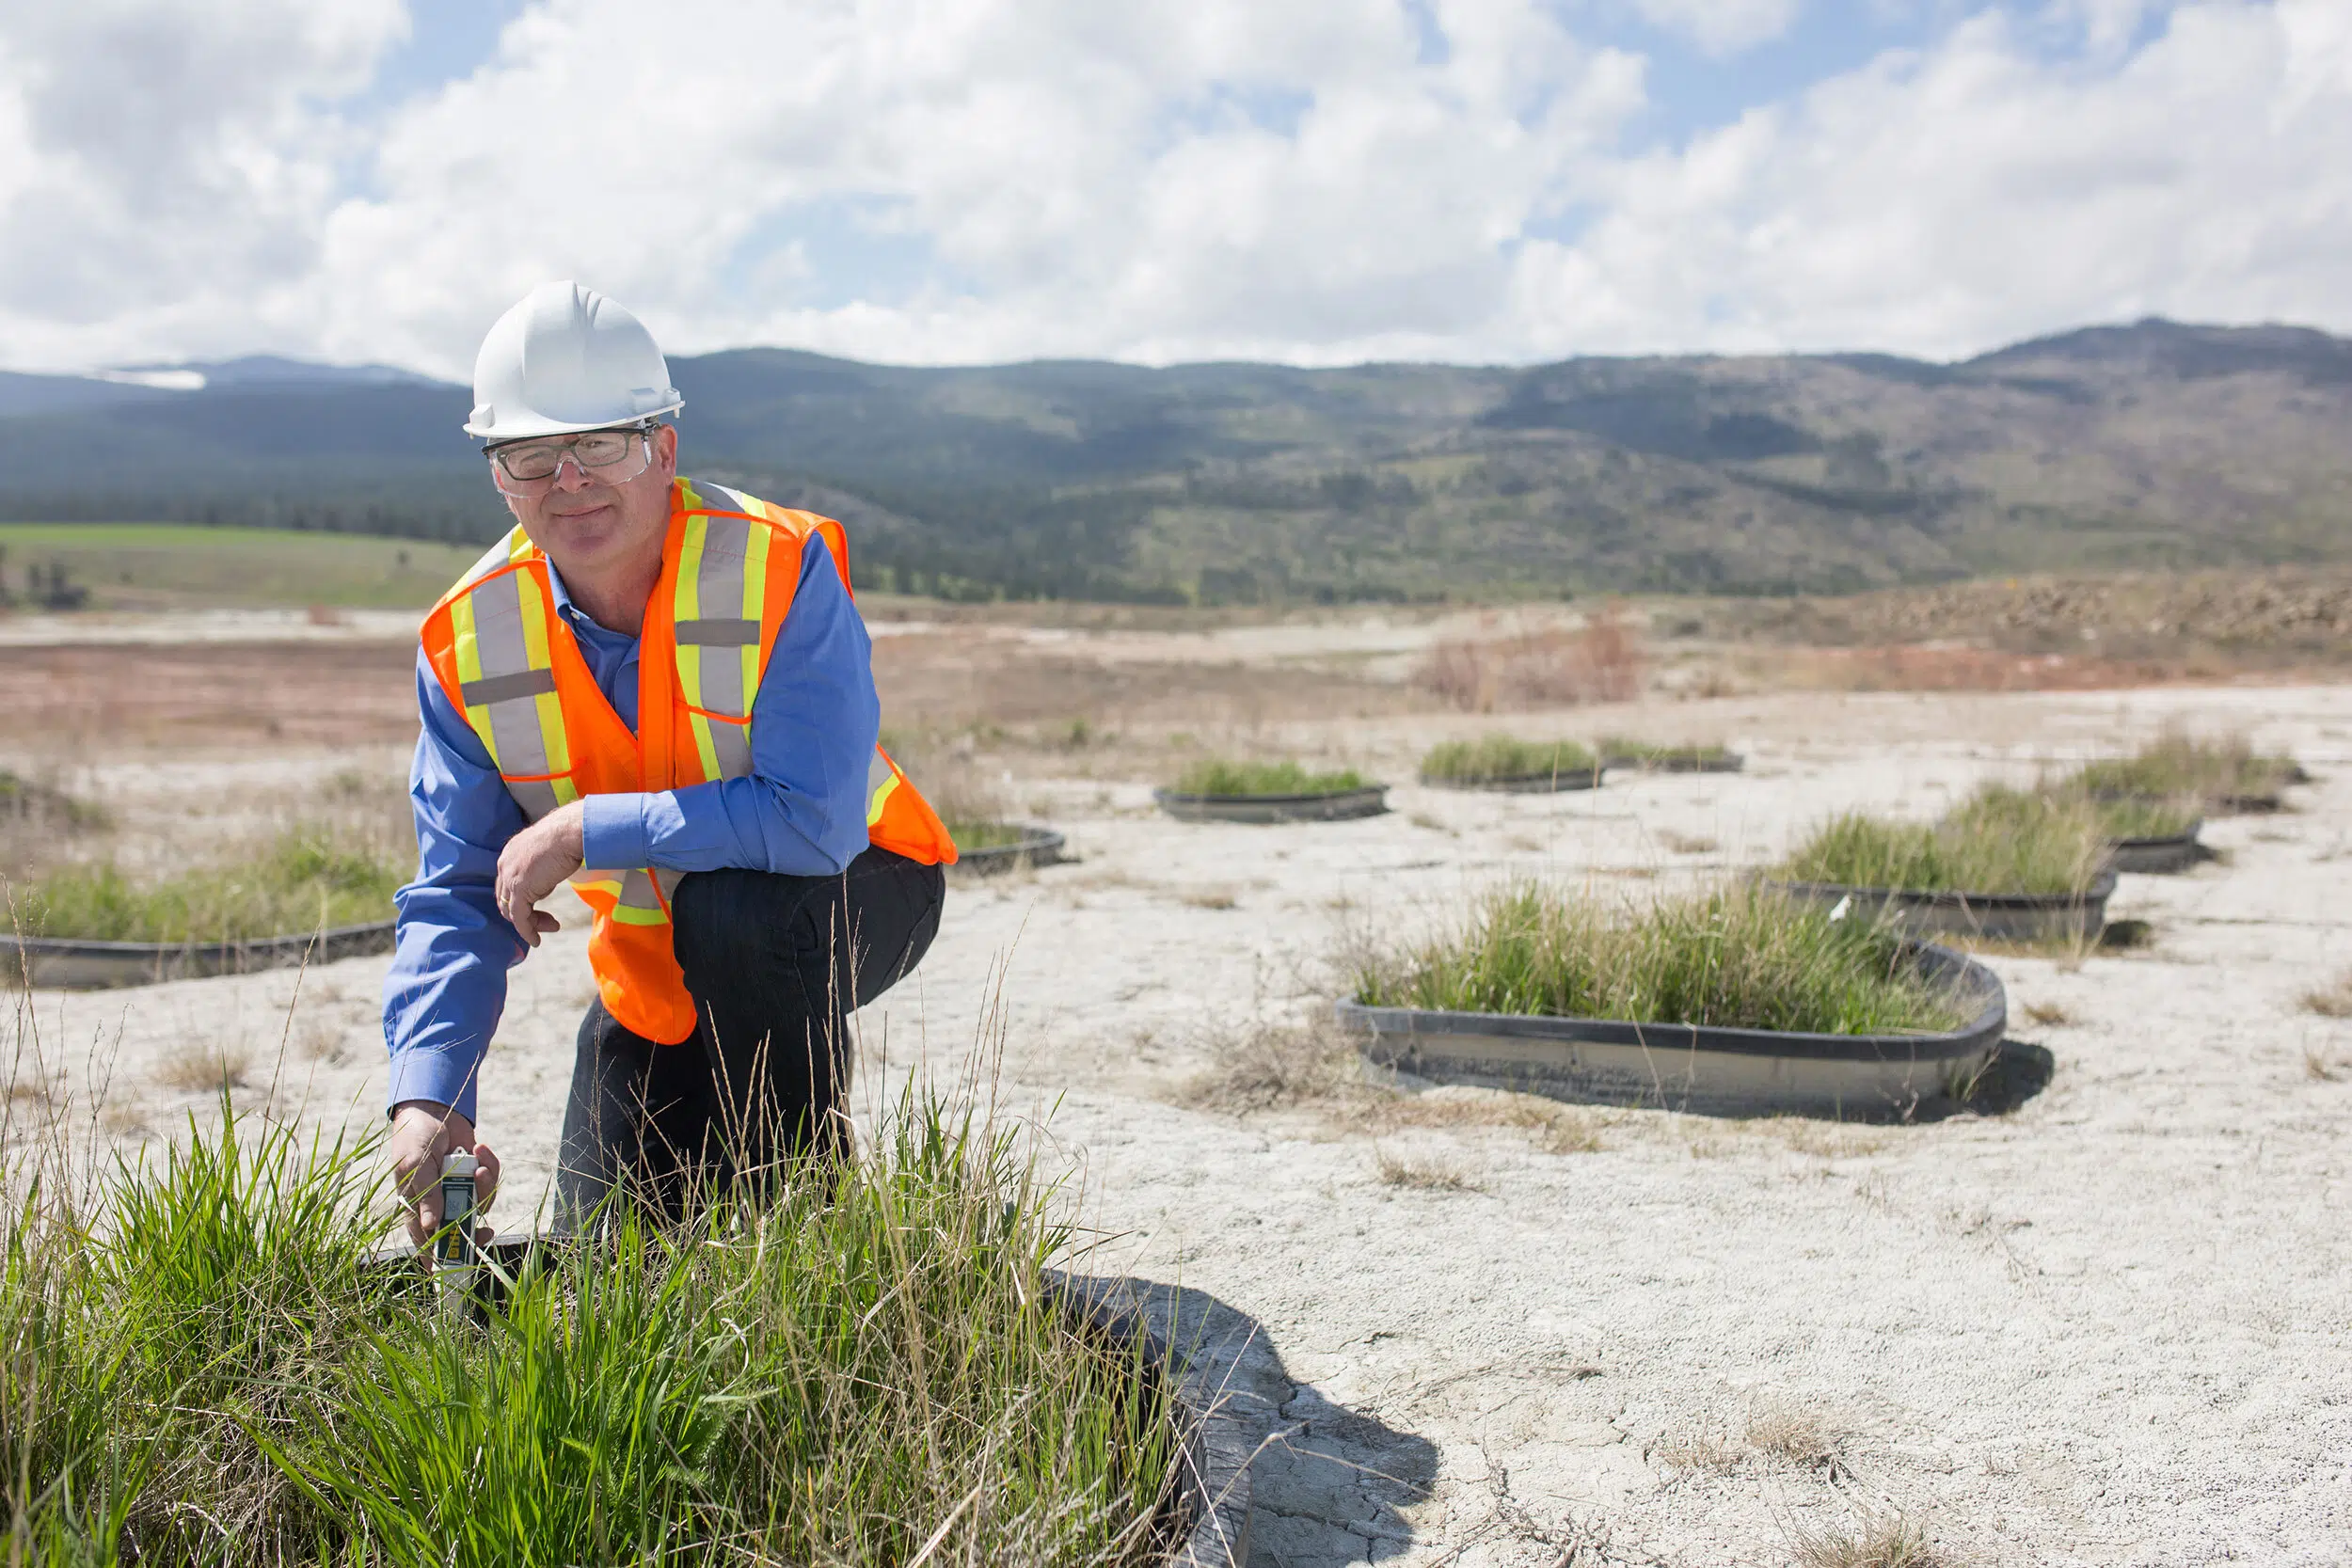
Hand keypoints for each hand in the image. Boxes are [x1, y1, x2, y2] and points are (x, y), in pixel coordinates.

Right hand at [388, 1100, 501, 1249]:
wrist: (434, 1107)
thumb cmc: (413, 1138)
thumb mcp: (415, 1164)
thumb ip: (425, 1194)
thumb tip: (431, 1226)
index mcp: (415, 1206)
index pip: (425, 1241)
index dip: (438, 1259)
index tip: (454, 1273)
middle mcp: (439, 1203)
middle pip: (460, 1229)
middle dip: (474, 1231)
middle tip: (486, 1232)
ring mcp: (458, 1189)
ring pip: (480, 1205)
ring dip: (485, 1188)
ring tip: (478, 1166)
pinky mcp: (475, 1175)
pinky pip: (490, 1182)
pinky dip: (490, 1167)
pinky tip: (479, 1148)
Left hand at [495, 799, 584, 948]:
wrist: (571, 831)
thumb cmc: (569, 835)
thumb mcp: (550, 850)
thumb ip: (543, 864)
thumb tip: (551, 874)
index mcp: (510, 853)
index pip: (507, 884)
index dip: (521, 900)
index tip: (541, 908)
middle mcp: (504, 864)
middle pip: (505, 899)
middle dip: (524, 914)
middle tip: (548, 920)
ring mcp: (510, 877)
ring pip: (512, 911)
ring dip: (530, 924)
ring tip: (551, 927)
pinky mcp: (520, 889)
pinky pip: (520, 918)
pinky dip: (528, 931)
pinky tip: (537, 940)